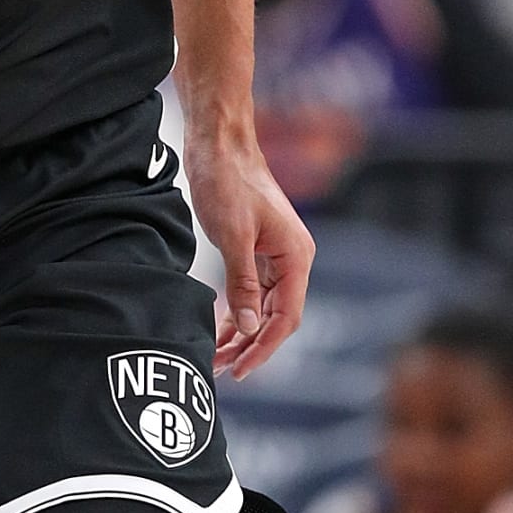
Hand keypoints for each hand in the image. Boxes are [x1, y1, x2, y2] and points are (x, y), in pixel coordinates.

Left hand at [183, 125, 313, 380]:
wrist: (219, 142)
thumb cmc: (227, 180)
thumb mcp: (233, 235)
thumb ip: (242, 283)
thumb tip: (247, 328)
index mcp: (296, 256)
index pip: (286, 317)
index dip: (263, 347)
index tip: (240, 370)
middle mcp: (293, 259)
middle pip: (277, 317)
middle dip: (250, 346)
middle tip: (221, 371)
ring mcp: (276, 255)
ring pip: (264, 307)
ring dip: (241, 333)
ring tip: (215, 356)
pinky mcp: (258, 250)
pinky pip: (253, 291)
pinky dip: (237, 311)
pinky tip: (219, 329)